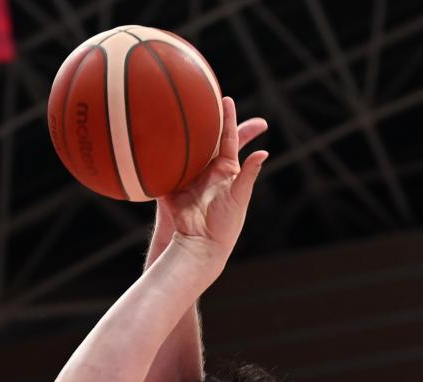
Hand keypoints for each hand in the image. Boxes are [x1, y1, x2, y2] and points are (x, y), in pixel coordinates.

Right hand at [161, 96, 267, 259]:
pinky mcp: (171, 184)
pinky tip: (157, 134)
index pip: (228, 139)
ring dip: (182, 130)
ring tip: (178, 106)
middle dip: (204, 117)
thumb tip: (264, 153)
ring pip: (185, 147)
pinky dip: (162, 152)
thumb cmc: (224, 226)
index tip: (226, 99)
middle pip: (206, 137)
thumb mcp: (239, 198)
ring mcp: (188, 176)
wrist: (200, 245)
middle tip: (203, 94)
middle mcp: (206, 170)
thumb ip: (249, 175)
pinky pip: (165, 165)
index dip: (229, 119)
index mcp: (226, 171)